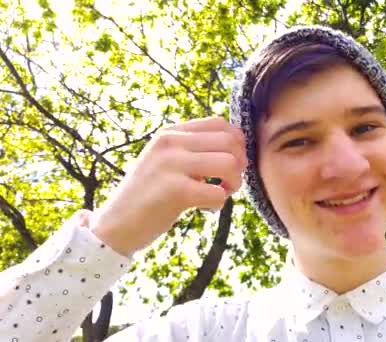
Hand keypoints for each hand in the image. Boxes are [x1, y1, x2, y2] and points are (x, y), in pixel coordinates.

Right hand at [90, 117, 246, 255]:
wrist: (114, 226)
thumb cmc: (147, 196)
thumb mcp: (165, 161)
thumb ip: (193, 149)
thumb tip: (237, 148)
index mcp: (170, 133)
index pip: (220, 124)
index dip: (236, 145)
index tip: (229, 165)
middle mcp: (170, 142)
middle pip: (231, 142)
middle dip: (239, 165)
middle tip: (228, 183)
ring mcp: (171, 164)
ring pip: (230, 164)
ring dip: (233, 183)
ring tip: (219, 194)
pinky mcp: (175, 190)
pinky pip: (218, 193)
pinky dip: (220, 204)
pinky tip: (206, 209)